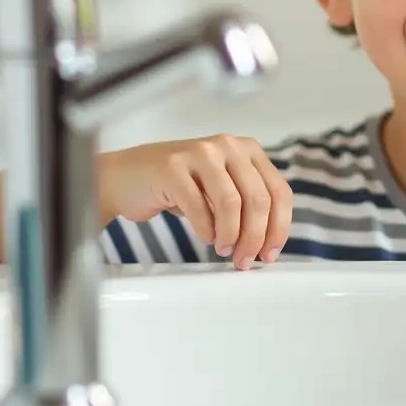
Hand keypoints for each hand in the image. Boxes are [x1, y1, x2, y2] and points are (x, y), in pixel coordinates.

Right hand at [97, 134, 291, 268]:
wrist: (126, 177)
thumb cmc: (179, 187)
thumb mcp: (222, 189)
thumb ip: (247, 205)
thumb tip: (268, 243)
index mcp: (247, 150)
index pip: (279, 191)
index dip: (279, 228)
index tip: (270, 254)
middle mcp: (227, 145)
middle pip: (258, 198)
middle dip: (255, 237)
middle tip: (245, 260)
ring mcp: (200, 153)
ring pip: (232, 203)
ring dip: (231, 236)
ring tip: (225, 251)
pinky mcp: (172, 167)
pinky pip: (199, 207)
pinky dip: (206, 230)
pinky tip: (206, 237)